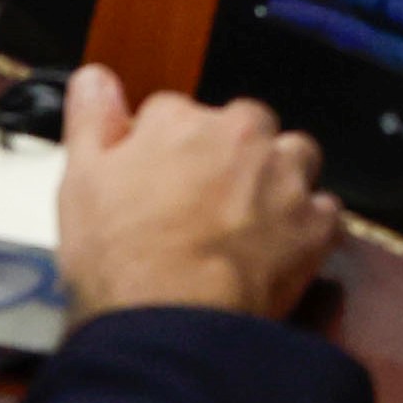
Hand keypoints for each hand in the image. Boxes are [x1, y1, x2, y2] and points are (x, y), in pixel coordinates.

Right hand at [53, 64, 340, 321]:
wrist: (171, 324)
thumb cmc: (120, 258)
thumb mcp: (80, 181)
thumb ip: (91, 120)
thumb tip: (95, 78)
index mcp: (181, 120)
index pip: (172, 113)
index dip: (162, 149)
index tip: (155, 182)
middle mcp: (241, 135)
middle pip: (242, 126)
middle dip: (227, 154)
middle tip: (201, 205)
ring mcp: (285, 177)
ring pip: (292, 157)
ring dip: (277, 179)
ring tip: (246, 223)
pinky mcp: (315, 223)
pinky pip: (322, 210)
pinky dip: (306, 226)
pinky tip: (277, 251)